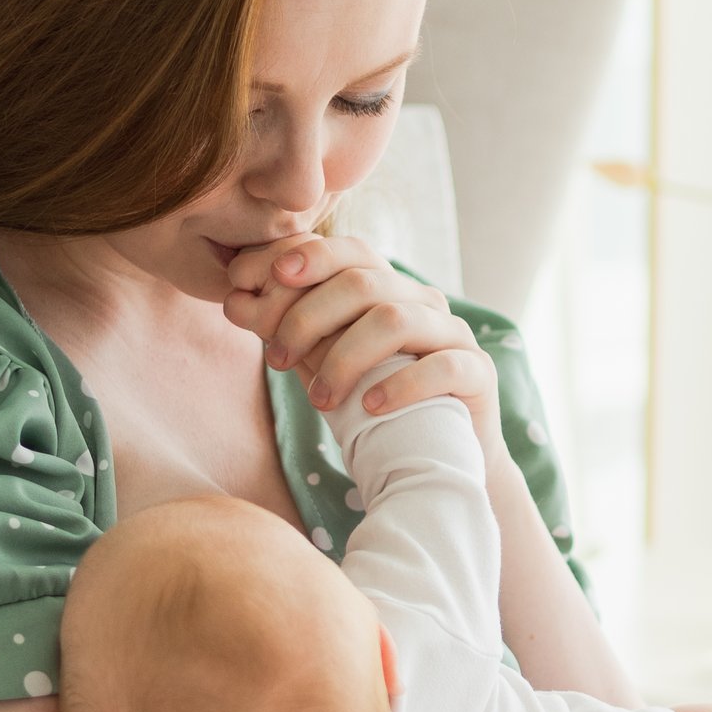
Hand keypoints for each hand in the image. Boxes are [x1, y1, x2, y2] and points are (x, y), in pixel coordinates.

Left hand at [221, 233, 504, 455]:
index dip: (298, 258)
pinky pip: (442, 366)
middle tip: (274, 360)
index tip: (246, 283)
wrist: (438, 460)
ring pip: (394, 319)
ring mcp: (454, 334)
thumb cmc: (374, 403)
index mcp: (388, 287)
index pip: (345, 251)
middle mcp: (424, 300)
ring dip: (344, 357)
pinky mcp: (478, 374)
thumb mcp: (320, 363)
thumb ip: (285, 330)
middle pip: (363, 282)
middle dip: (308, 316)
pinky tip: (369, 409)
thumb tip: (232, 300)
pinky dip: (400, 384)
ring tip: (318, 400)